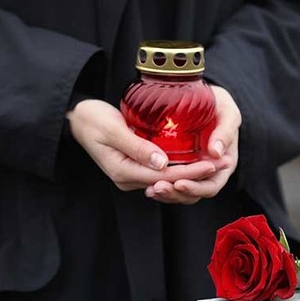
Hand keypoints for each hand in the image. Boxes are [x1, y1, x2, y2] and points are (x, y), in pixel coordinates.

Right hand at [67, 99, 217, 190]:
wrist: (76, 119)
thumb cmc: (92, 120)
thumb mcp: (112, 129)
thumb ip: (137, 146)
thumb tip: (162, 163)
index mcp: (123, 172)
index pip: (165, 177)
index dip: (190, 172)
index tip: (212, 163)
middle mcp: (129, 179)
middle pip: (170, 181)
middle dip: (197, 175)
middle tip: (223, 163)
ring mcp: (132, 175)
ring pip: (168, 180)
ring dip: (191, 173)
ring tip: (216, 163)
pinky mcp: (136, 168)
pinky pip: (162, 172)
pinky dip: (180, 167)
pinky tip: (197, 160)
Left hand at [145, 84, 240, 204]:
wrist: (205, 98)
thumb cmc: (220, 104)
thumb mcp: (228, 113)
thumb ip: (225, 131)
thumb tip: (215, 152)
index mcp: (223, 165)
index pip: (210, 186)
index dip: (195, 188)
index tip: (179, 183)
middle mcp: (208, 172)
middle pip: (192, 194)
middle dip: (175, 194)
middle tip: (158, 187)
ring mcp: (192, 170)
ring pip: (180, 192)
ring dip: (165, 194)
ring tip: (150, 189)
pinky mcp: (178, 165)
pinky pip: (170, 181)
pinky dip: (158, 184)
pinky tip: (146, 184)